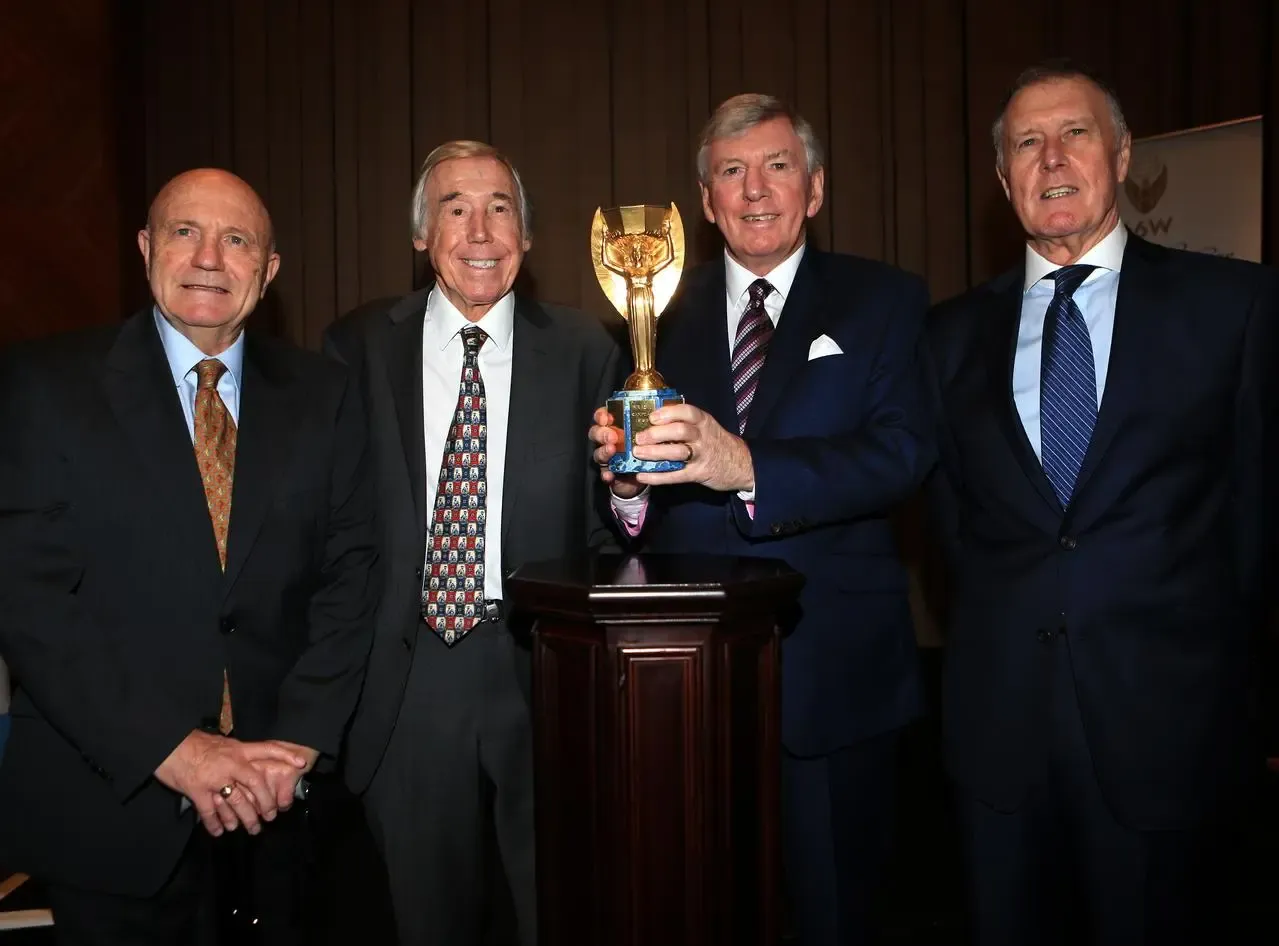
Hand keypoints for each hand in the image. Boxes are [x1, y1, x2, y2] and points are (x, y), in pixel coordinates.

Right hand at [154, 731, 306, 836]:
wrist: (165, 743)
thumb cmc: (191, 743)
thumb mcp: (219, 743)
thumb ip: (234, 754)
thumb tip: (248, 761)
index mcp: (237, 749)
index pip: (267, 749)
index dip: (286, 755)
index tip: (302, 764)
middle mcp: (230, 763)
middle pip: (256, 783)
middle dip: (265, 802)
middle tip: (270, 816)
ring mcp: (214, 777)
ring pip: (236, 801)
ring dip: (245, 818)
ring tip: (251, 829)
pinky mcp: (197, 790)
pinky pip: (210, 812)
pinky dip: (215, 824)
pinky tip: (219, 832)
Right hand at [589, 406, 643, 498]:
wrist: (646, 474)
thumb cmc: (647, 446)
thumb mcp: (650, 431)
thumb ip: (651, 420)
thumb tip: (659, 410)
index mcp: (615, 426)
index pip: (602, 416)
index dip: (601, 415)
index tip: (606, 418)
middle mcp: (608, 440)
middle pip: (596, 433)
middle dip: (602, 433)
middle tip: (612, 436)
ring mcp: (607, 457)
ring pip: (598, 453)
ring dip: (603, 451)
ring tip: (611, 450)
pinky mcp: (610, 473)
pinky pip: (604, 474)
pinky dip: (606, 474)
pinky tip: (610, 474)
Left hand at [632, 403, 753, 492]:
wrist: (741, 464)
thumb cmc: (716, 441)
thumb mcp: (706, 426)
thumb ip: (685, 422)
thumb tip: (652, 420)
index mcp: (703, 421)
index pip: (687, 412)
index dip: (668, 413)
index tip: (652, 417)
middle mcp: (702, 436)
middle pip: (680, 431)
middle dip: (657, 434)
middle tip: (639, 437)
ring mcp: (701, 456)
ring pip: (677, 453)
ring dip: (655, 453)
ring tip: (638, 453)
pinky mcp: (698, 473)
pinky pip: (676, 475)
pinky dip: (657, 476)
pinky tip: (642, 475)